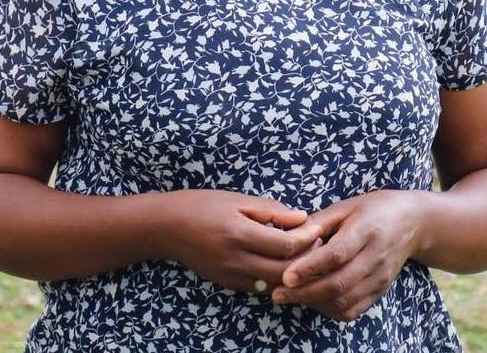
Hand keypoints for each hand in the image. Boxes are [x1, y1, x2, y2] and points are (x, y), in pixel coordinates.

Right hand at [160, 190, 321, 293]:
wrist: (168, 227)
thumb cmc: (204, 205)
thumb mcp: (238, 200)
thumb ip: (272, 210)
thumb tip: (302, 218)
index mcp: (240, 234)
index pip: (285, 246)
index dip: (307, 238)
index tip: (318, 228)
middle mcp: (236, 260)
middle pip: (284, 271)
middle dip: (306, 259)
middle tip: (317, 244)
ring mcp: (231, 276)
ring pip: (274, 284)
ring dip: (293, 272)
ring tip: (304, 254)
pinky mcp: (228, 284)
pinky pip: (260, 287)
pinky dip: (276, 278)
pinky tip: (282, 263)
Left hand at [271, 190, 423, 321]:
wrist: (413, 222)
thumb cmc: (372, 209)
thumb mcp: (346, 206)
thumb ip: (318, 222)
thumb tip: (288, 238)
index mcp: (366, 229)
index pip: (337, 254)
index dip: (310, 267)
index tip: (286, 275)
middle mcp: (376, 257)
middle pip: (339, 283)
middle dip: (304, 292)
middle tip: (277, 292)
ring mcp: (380, 278)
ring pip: (344, 301)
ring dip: (314, 303)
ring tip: (289, 296)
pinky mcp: (380, 291)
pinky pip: (353, 310)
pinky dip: (329, 310)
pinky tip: (312, 300)